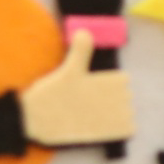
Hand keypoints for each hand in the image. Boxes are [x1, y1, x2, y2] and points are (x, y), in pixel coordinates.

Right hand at [20, 32, 134, 148]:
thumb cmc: (51, 94)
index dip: (106, 86)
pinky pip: (128, 129)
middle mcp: (118, 96)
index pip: (123, 81)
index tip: (89, 90)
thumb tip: (84, 31)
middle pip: (124, 97)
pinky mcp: (111, 132)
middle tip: (84, 104)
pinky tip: (101, 128)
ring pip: (126, 113)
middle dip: (109, 101)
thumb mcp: (68, 70)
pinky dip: (119, 129)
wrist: (35, 120)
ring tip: (90, 116)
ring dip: (114, 116)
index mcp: (113, 80)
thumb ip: (81, 51)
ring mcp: (115, 115)